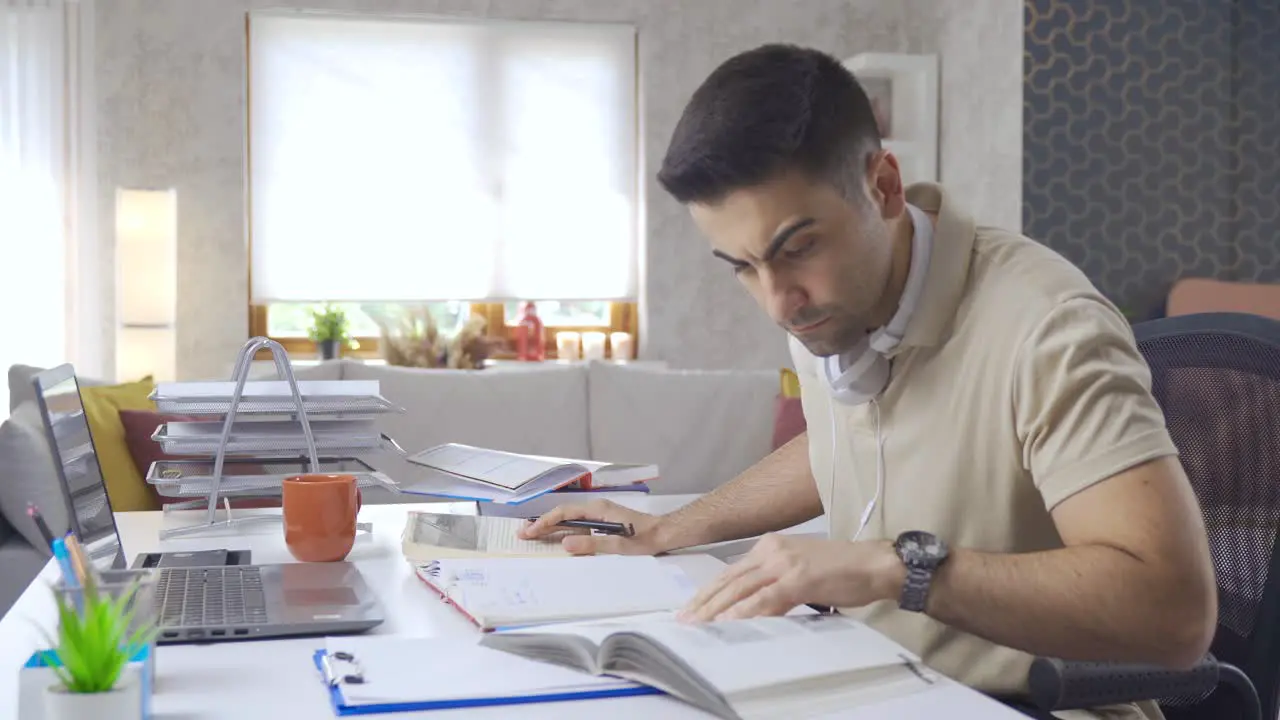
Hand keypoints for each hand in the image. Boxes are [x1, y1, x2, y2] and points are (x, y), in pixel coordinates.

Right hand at [518, 499, 667, 555]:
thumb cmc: (645, 538)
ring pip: (569, 517)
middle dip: (543, 523)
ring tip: (533, 534)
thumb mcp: (619, 546)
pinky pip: (578, 522)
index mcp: (598, 509)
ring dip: (552, 526)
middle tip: (523, 534)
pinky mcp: (603, 520)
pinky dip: (564, 528)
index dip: (545, 523)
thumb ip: (592, 544)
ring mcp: (600, 513)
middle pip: (564, 513)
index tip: (530, 532)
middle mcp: (596, 507)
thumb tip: (565, 543)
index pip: (565, 513)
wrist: (665, 532)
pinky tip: (557, 536)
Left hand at [678, 534, 903, 621]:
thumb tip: (751, 605)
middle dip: (704, 601)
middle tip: (684, 620)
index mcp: (771, 545)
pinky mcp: (798, 578)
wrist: (874, 564)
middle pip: (729, 579)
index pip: (731, 571)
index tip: (691, 608)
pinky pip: (765, 597)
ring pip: (741, 588)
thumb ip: (774, 583)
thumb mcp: (799, 571)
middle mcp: (772, 549)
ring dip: (717, 609)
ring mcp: (785, 562)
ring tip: (699, 624)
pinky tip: (729, 621)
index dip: (709, 591)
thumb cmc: (842, 570)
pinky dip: (745, 611)